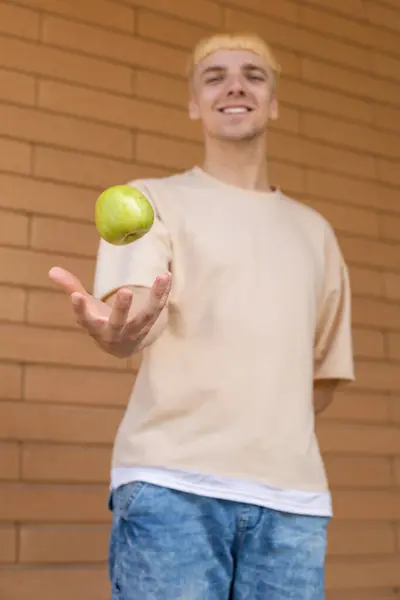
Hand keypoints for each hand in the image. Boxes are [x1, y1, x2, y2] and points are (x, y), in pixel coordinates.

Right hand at [48, 267, 171, 356]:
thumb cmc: (100, 323)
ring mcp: (134, 331)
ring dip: (155, 296)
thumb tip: (52, 269)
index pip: (85, 319)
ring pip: (146, 316)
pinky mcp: (149, 325)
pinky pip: (158, 309)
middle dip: (122, 309)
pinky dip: (163, 293)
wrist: (122, 348)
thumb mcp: (85, 309)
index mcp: (95, 327)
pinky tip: (167, 276)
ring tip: (162, 276)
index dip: (80, 309)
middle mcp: (115, 332)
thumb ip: (71, 288)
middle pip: (119, 322)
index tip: (75, 297)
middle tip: (125, 292)